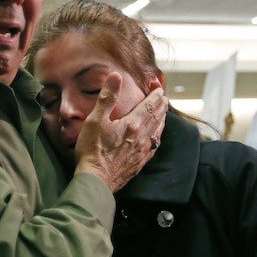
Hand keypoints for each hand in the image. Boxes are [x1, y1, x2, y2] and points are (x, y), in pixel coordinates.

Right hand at [74, 73, 168, 191]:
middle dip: (161, 106)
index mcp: (133, 125)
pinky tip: (155, 137)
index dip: (155, 96)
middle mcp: (142, 137)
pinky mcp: (139, 163)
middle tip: (164, 98)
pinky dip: (157, 136)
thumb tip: (115, 76)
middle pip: (156, 118)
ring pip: (157, 132)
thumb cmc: (93, 150)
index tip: (159, 88)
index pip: (149, 106)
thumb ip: (107, 97)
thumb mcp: (95, 120)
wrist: (96, 180)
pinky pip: (154, 146)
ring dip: (161, 120)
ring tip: (163, 113)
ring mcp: (142, 151)